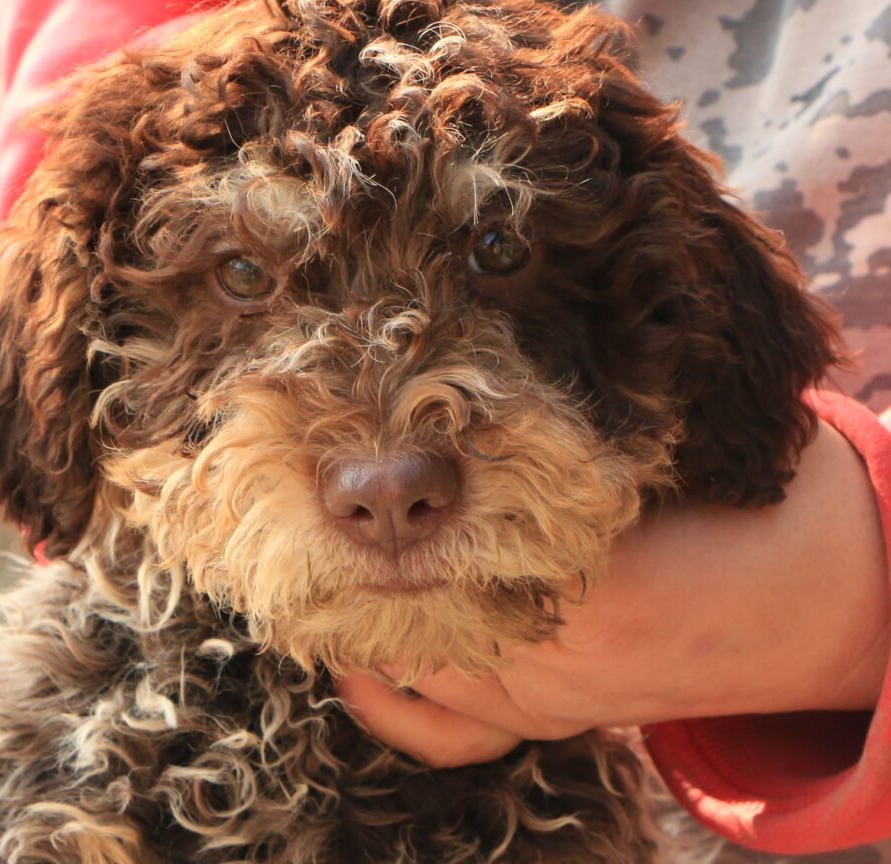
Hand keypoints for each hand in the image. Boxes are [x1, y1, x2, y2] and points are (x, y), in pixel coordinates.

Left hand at [338, 420, 888, 767]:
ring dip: (362, 614)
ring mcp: (556, 698)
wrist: (822, 596)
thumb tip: (473, 386)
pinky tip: (352, 661)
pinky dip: (393, 700)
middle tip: (295, 503)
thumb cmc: (759, 498)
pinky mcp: (556, 719)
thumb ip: (584, 431)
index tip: (329, 452)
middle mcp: (563, 651)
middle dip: (355, 557)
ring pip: (422, 666)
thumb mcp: (683, 438)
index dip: (383, 504)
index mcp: (597, 574)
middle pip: (418, 607)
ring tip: (310, 563)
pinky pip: (451, 732)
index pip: (452, 543)